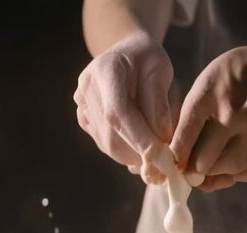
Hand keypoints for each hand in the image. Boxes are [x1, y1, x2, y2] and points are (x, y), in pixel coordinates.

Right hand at [74, 31, 173, 183]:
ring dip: (132, 157)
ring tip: (156, 159)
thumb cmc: (147, 58)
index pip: (118, 112)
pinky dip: (124, 152)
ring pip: (106, 143)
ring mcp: (82, 104)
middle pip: (110, 133)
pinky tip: (141, 150)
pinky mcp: (84, 117)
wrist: (125, 51)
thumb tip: (162, 138)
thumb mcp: (160, 70)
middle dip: (138, 153)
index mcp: (106, 70)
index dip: (138, 138)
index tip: (160, 156)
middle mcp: (87, 88)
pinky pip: (103, 142)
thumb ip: (159, 103)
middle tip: (164, 166)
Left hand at [171, 40, 246, 190]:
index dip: (176, 156)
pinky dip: (234, 171)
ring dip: (214, 172)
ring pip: (227, 169)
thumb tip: (179, 148)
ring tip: (209, 166)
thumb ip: (193, 111)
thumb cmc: (242, 71)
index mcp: (211, 95)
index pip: (185, 136)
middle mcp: (233, 115)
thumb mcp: (210, 79)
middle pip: (204, 161)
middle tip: (189, 168)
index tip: (174, 162)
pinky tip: (228, 164)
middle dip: (193, 168)